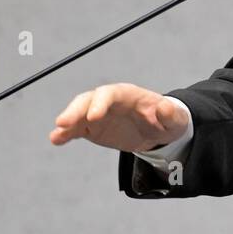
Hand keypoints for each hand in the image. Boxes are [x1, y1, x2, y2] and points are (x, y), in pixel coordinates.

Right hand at [49, 83, 188, 152]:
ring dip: (68, 121)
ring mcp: (99, 113)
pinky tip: (56, 139)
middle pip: (89, 100)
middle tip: (64, 123)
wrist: (160, 129)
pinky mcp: (93, 127)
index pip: (111, 93)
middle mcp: (110, 101)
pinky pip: (77, 128)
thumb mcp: (175, 119)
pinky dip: (66, 133)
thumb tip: (165, 107)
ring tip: (57, 134)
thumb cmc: (168, 121)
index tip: (93, 117)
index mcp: (129, 95)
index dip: (100, 103)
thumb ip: (170, 114)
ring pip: (79, 112)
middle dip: (76, 110)